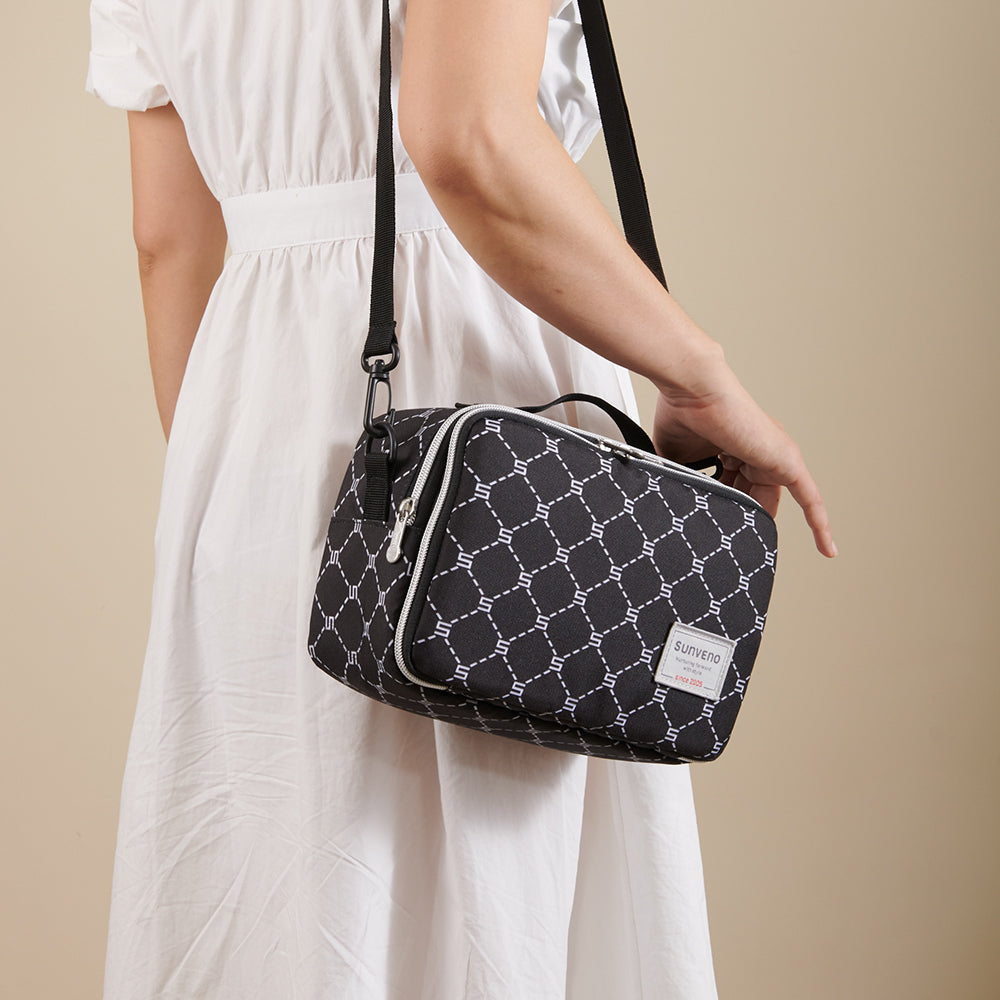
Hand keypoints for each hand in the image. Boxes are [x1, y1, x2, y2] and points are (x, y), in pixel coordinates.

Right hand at [651, 345, 836, 557]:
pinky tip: (826, 549)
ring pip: (770, 502)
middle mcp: (760, 451)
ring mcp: (775, 456)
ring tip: (734, 531)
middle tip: (719, 529)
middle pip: (753, 498)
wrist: (693, 388)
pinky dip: (819, 524)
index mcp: (736, 449)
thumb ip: (685, 480)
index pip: (738, 488)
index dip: (727, 506)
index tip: (716, 523)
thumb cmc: (683, 411)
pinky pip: (810, 500)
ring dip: (753, 520)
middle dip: (736, 514)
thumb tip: (673, 503)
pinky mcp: (787, 461)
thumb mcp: (679, 457)